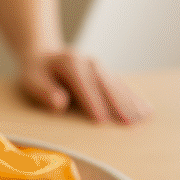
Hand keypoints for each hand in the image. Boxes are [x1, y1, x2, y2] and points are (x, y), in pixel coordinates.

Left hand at [19, 50, 151, 123]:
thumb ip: (44, 91)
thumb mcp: (32, 80)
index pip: (83, 83)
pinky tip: (147, 110)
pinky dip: (135, 98)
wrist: (44, 56)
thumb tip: (60, 103)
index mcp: (69, 62)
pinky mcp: (106, 74)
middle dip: (118, 103)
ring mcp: (100, 67)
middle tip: (129, 123)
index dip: (93, 102)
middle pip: (106, 83)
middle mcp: (88, 62)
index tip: (101, 121)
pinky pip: (122, 86)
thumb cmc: (37, 73)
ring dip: (131, 101)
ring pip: (118, 84)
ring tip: (144, 118)